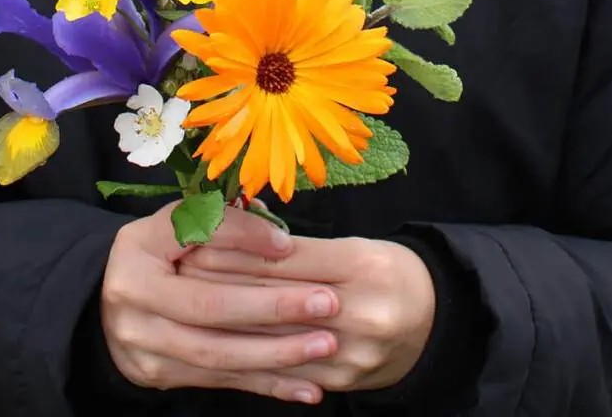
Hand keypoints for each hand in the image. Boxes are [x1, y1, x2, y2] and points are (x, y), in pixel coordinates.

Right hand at [99, 203, 343, 404]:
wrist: (111, 301)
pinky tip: (307, 388)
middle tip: (326, 302)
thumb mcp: (181, 224)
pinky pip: (220, 381)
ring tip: (324, 346)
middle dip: (273, 307)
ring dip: (276, 354)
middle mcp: (134, 298)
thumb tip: (280, 239)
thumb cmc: (162, 253)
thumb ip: (226, 223)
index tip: (291, 246)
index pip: (199, 238)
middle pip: (210, 306)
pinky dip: (267, 385)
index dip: (245, 239)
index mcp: (139, 248)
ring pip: (216, 353)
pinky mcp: (158, 375)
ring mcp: (143, 343)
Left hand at [178, 236, 436, 392]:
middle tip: (178, 270)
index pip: (284, 258)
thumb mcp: (353, 246)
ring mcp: (353, 352)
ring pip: (275, 337)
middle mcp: (362, 311)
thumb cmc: (386, 272)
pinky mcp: (343, 381)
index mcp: (363, 265)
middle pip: (276, 298)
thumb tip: (237, 231)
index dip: (235, 249)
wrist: (434, 322)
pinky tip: (220, 342)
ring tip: (187, 304)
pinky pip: (287, 369)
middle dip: (221, 283)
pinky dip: (251, 355)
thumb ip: (299, 246)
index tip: (193, 241)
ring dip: (227, 321)